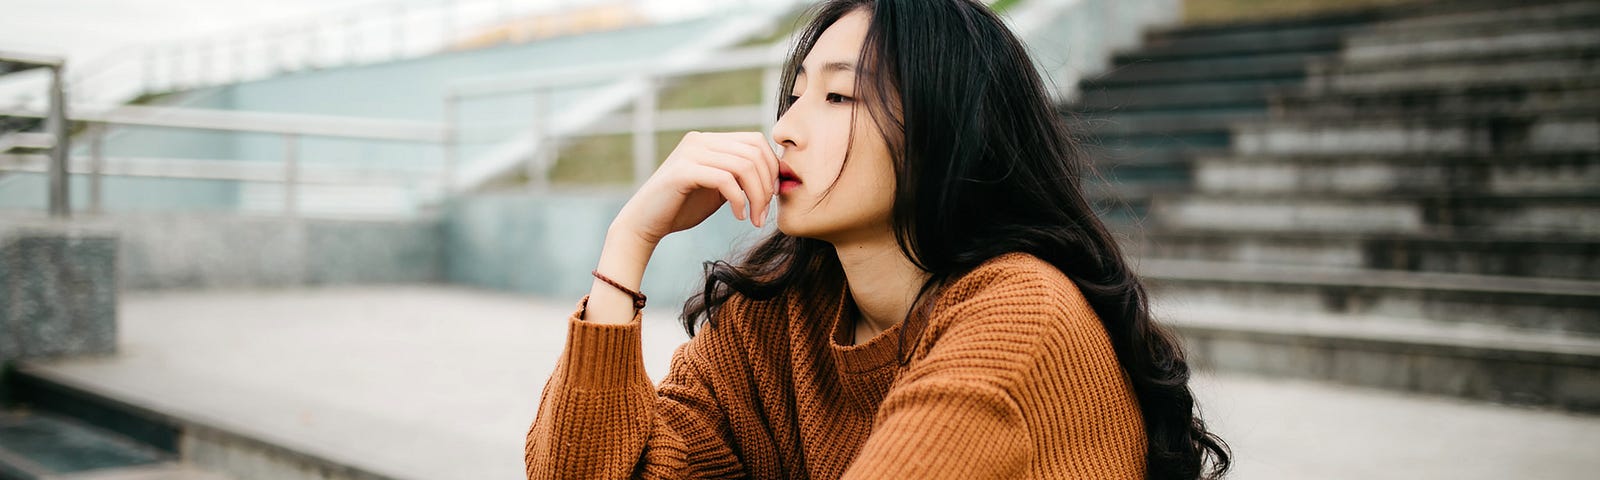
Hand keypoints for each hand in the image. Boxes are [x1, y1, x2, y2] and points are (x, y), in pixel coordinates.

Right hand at [611, 131, 779, 245]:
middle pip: (753, 152)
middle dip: (767, 185)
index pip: (755, 141)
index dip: (772, 168)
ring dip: (756, 196)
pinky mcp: (683, 171)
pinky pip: (725, 179)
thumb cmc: (682, 208)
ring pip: (743, 165)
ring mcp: (690, 153)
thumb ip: (739, 176)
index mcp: (709, 141)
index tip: (773, 196)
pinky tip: (738, 216)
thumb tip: (775, 173)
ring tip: (755, 219)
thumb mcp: (718, 188)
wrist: (645, 223)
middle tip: (764, 214)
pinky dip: (739, 200)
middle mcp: (700, 140)